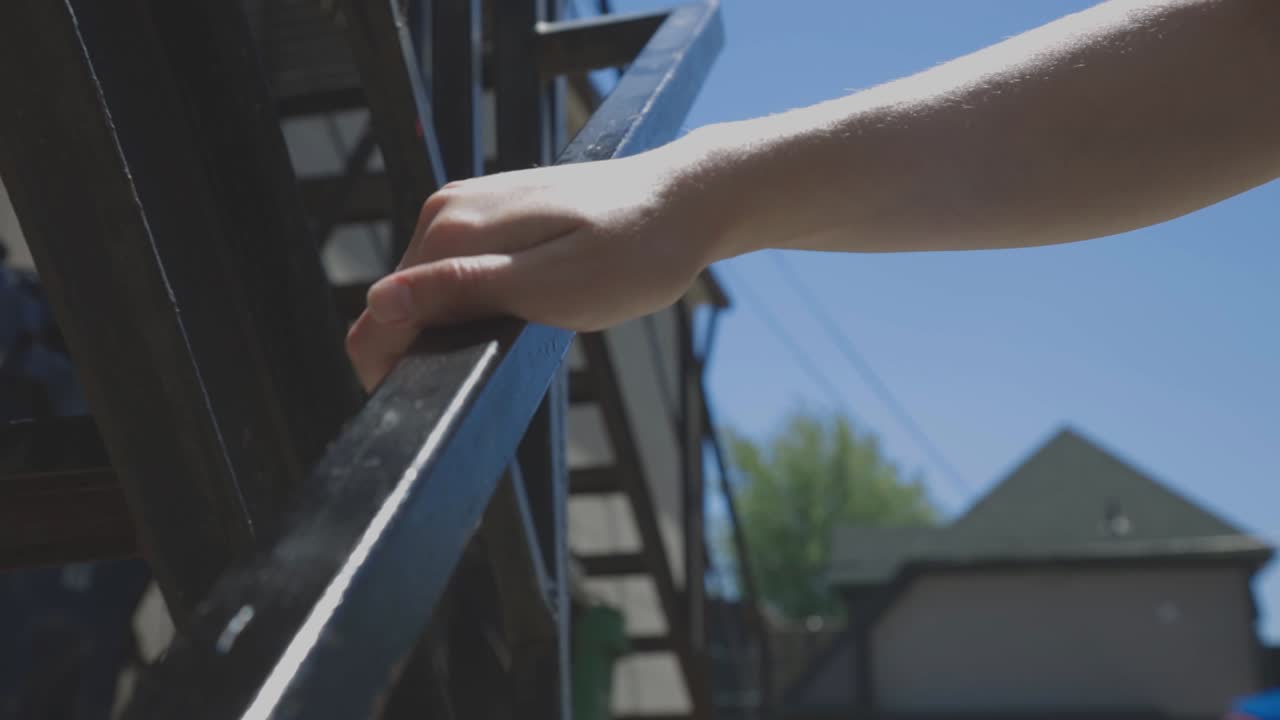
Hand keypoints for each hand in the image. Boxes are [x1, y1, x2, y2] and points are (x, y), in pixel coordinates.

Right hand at [345, 146, 719, 390]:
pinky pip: (460, 271)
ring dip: (456, 325)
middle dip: (428, 347)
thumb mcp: (549, 289)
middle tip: (499, 367)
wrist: (682, 201)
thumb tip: (380, 304)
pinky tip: (524, 310)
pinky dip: (479, 302)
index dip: (393, 368)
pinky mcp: (492, 213)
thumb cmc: (631, 253)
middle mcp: (446, 210)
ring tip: (518, 336)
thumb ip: (462, 293)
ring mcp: (468, 207)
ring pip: (430, 289)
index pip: (381, 313)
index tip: (440, 399)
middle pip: (400, 303)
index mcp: (450, 229)